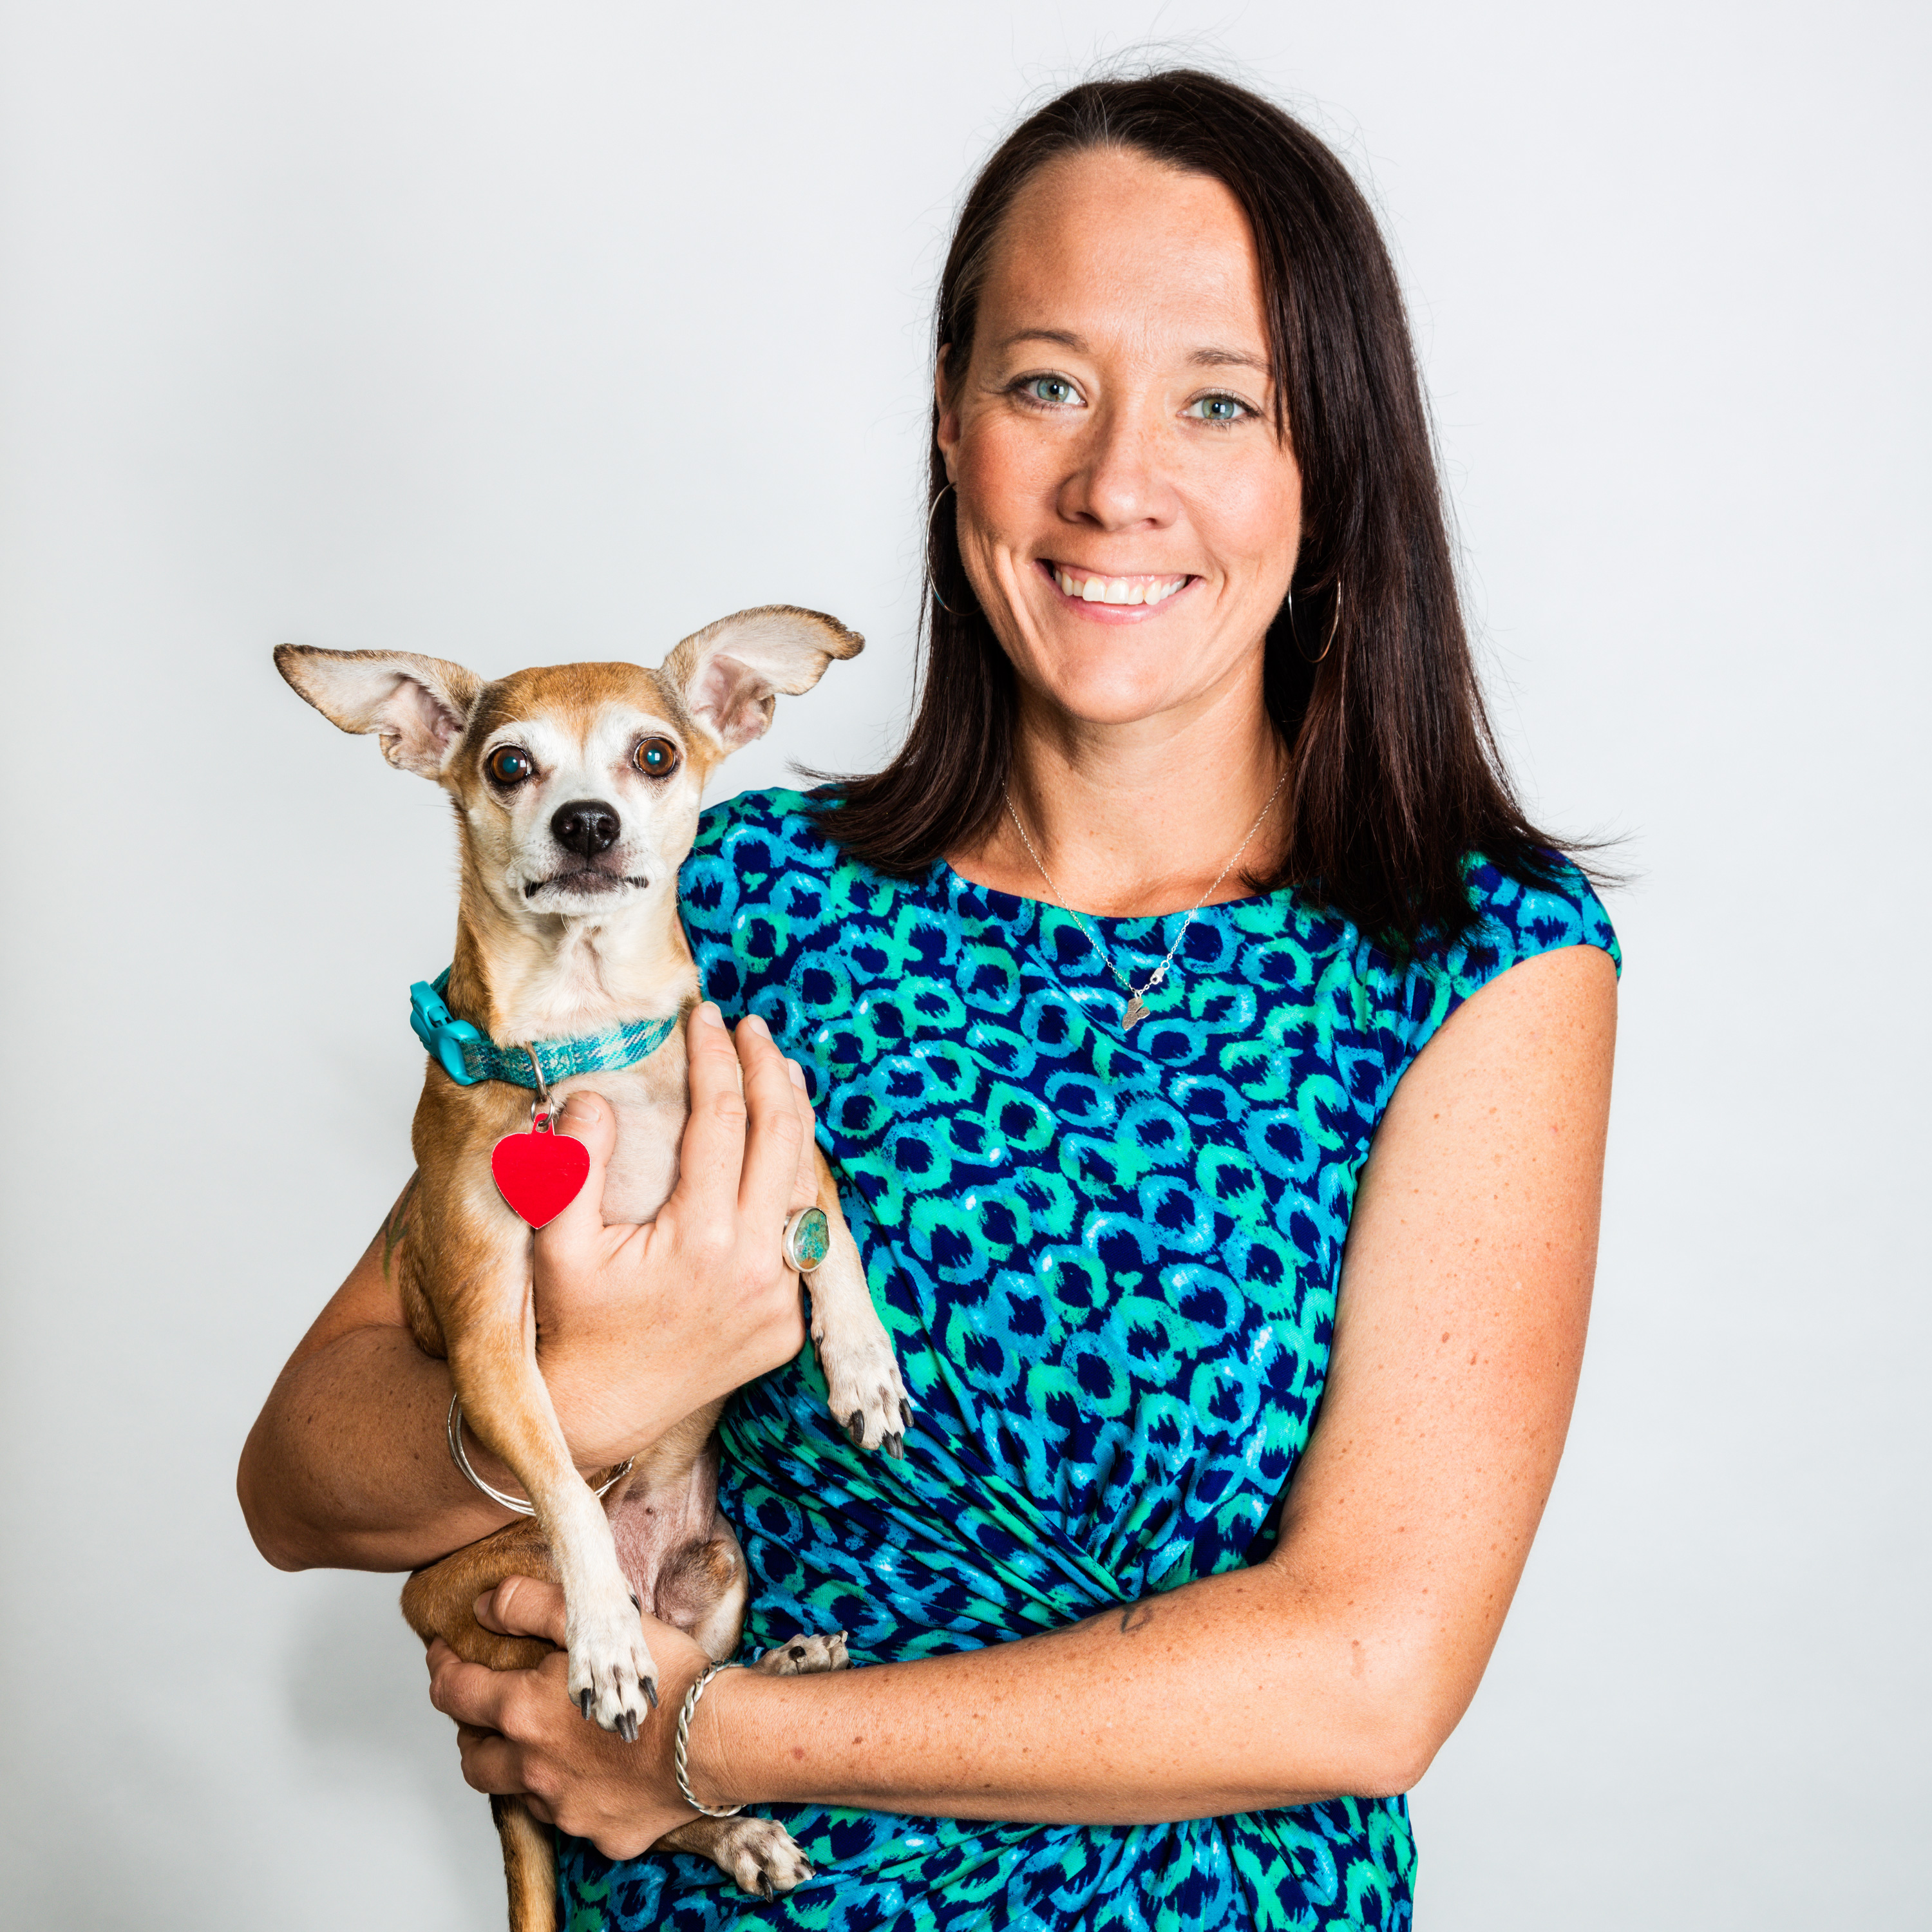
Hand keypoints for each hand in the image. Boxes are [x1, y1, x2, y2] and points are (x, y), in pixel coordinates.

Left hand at [427, 1576, 725, 1858]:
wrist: (718, 1739)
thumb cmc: (663, 1678)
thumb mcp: (595, 1621)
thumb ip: (531, 1605)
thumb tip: (486, 1604)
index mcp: (524, 1713)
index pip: (454, 1693)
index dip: (443, 1666)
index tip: (444, 1652)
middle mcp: (533, 1768)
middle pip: (473, 1758)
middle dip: (470, 1729)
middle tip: (486, 1705)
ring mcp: (565, 1808)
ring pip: (517, 1791)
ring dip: (518, 1764)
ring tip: (542, 1738)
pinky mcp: (600, 1833)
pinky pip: (571, 1816)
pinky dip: (572, 1792)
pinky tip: (596, 1769)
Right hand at [530, 1004, 818, 1466]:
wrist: (598, 1414)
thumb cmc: (572, 1325)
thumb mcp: (557, 1244)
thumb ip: (574, 1165)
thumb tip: (595, 1094)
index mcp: (701, 1239)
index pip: (722, 1119)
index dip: (715, 1059)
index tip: (703, 1018)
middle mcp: (756, 1267)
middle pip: (782, 1138)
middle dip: (769, 1071)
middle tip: (752, 1027)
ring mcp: (781, 1298)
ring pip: (806, 1184)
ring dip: (794, 1120)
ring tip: (779, 1070)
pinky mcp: (788, 1322)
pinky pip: (805, 1235)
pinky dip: (795, 1182)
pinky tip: (784, 1149)